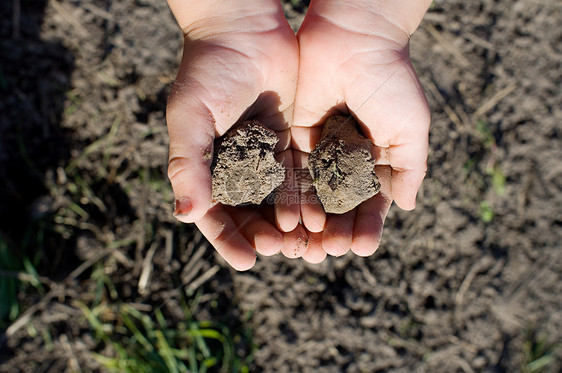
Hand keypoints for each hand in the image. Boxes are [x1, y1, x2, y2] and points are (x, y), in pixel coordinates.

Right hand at [166, 0, 299, 269]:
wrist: (244, 31)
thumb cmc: (208, 71)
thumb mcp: (190, 118)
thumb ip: (187, 165)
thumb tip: (184, 215)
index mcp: (203, 166)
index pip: (214, 213)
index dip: (228, 239)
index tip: (246, 261)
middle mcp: (232, 167)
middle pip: (247, 213)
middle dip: (263, 235)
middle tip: (281, 251)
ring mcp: (261, 155)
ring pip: (274, 201)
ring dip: (287, 225)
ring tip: (304, 245)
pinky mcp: (287, 141)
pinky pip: (297, 176)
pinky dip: (305, 198)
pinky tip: (317, 217)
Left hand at [292, 0, 431, 258]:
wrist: (355, 36)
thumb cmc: (391, 80)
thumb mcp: (410, 127)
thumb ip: (411, 167)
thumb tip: (408, 207)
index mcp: (377, 158)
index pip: (371, 201)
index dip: (367, 225)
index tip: (363, 248)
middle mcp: (346, 158)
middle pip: (340, 204)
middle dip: (335, 229)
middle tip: (329, 252)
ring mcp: (320, 148)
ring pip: (314, 194)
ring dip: (312, 222)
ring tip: (308, 247)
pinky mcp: (295, 135)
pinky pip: (292, 172)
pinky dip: (292, 197)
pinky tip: (290, 221)